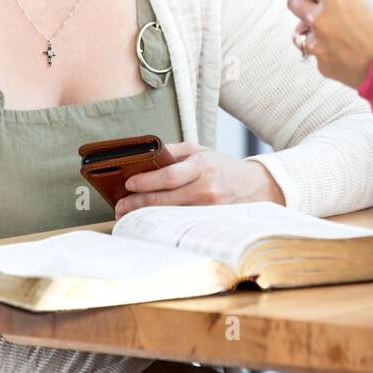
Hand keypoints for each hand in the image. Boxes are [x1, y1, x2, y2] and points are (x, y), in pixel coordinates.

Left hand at [114, 142, 283, 217]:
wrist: (252, 186)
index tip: (128, 183)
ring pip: (169, 214)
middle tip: (120, 206)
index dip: (147, 181)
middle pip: (165, 199)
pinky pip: (178, 222)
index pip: (169, 175)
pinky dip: (161, 220)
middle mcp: (205, 188)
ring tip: (128, 214)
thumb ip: (172, 152)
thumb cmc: (221, 166)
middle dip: (138, 203)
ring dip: (145, 214)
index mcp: (202, 166)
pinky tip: (148, 220)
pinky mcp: (207, 221)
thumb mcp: (199, 150)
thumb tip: (144, 158)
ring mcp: (207, 208)